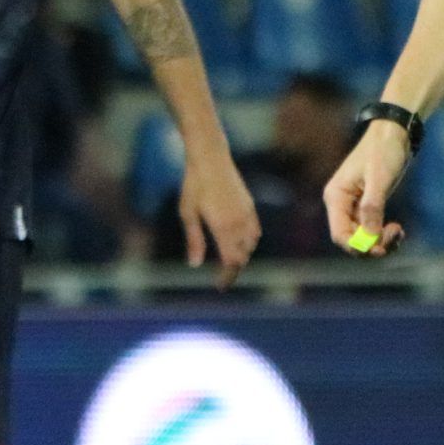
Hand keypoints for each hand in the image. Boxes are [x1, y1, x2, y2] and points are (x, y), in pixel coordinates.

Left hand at [178, 147, 260, 288]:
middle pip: (242, 256)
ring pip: (251, 244)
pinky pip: (255, 230)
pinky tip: (240, 241)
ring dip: (242, 254)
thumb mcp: (188, 213)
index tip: (220, 286)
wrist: (210, 158)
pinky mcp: (249, 205)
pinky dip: (250, 240)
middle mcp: (238, 223)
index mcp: (223, 228)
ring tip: (230, 260)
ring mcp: (246, 213)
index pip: (231, 261)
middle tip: (222, 277)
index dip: (227, 276)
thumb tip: (194, 264)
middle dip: (234, 268)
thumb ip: (194, 240)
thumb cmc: (194, 185)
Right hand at [324, 120, 411, 255]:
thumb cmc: (383, 151)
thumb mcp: (379, 178)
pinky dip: (383, 235)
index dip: (358, 246)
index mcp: (336, 197)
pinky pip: (371, 230)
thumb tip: (370, 237)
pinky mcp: (366, 207)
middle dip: (372, 244)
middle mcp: (341, 205)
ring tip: (399, 232)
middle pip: (352, 239)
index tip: (380, 247)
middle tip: (395, 235)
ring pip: (363, 237)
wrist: (393, 134)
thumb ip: (372, 207)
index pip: (340, 234)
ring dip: (380, 241)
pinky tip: (397, 230)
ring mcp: (353, 207)